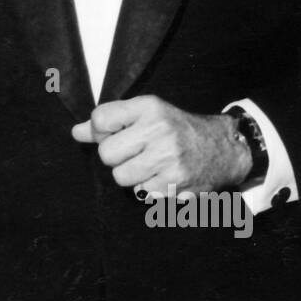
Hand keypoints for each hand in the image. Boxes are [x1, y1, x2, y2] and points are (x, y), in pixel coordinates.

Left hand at [72, 95, 250, 196]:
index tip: (115, 133)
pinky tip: (164, 177)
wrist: (224, 148)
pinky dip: (149, 189)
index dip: (101, 131)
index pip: (100, 119)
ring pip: (121, 177)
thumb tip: (76, 132)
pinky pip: (141, 193)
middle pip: (107, 154)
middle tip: (136, 152)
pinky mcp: (175, 184)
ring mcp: (168, 158)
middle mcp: (159, 130)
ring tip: (151, 165)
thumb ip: (110, 122)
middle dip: (117, 157)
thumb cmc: (177, 129)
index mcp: (149, 107)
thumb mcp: (146, 114)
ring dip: (132, 175)